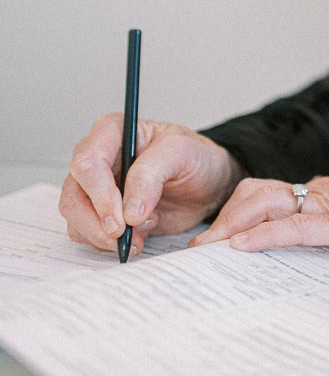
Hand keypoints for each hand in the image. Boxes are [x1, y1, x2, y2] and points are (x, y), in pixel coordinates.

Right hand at [59, 113, 242, 255]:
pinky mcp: (102, 214)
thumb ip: (152, 174)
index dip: (99, 193)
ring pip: (76, 219)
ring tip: (144, 229)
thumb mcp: (182, 152)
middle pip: (74, 195)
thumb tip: (129, 210)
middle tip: (125, 236)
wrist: (207, 184)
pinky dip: (110, 243)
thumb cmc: (195, 157)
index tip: (121, 219)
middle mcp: (99, 159)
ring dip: (106, 235)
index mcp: (112, 132)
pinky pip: (88, 234)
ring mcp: (96, 189)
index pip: (88, 162)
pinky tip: (140, 234)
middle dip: (98, 222)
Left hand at [189, 172, 328, 255]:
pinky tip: (243, 246)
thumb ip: (312, 223)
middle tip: (200, 250)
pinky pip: (295, 226)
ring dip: (233, 225)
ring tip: (212, 250)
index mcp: (310, 193)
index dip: (232, 211)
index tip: (208, 238)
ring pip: (267, 203)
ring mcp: (324, 204)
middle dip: (224, 219)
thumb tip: (281, 240)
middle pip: (255, 193)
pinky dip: (265, 234)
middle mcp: (312, 193)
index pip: (259, 193)